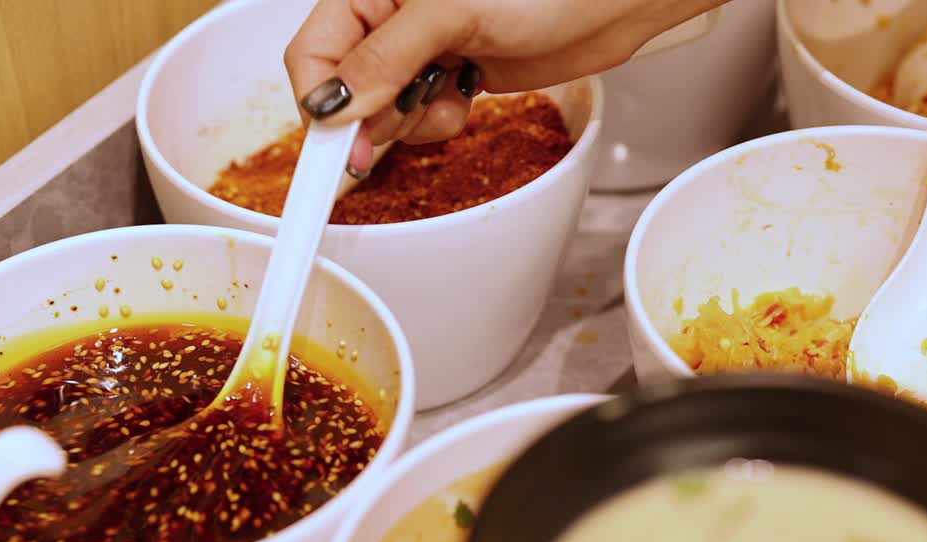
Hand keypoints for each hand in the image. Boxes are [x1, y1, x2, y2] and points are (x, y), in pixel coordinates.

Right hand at [284, 0, 726, 175]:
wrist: (612, 0)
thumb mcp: (449, 12)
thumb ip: (384, 56)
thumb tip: (334, 104)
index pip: (314, 52)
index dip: (322, 99)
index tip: (340, 141)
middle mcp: (390, 18)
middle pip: (343, 87)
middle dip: (371, 116)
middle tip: (407, 121)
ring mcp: (421, 49)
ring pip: (381, 110)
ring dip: (411, 121)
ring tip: (450, 94)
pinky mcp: (452, 74)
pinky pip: (419, 117)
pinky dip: (438, 122)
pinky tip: (466, 97)